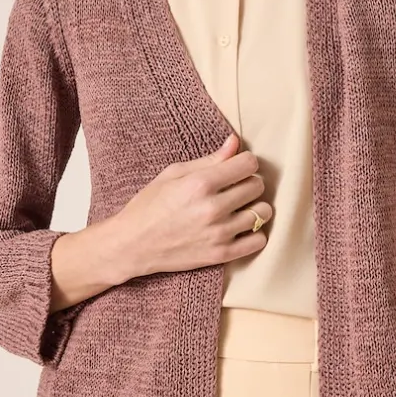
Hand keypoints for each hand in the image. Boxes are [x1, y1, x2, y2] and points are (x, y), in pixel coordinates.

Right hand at [112, 131, 272, 280]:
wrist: (133, 245)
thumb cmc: (149, 205)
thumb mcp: (173, 174)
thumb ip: (209, 159)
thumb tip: (235, 142)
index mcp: (200, 183)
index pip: (248, 164)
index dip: (245, 162)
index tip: (237, 167)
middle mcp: (213, 208)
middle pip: (257, 186)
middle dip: (249, 182)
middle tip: (235, 187)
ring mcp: (219, 233)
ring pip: (262, 213)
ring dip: (255, 207)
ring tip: (240, 207)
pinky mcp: (221, 255)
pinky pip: (259, 241)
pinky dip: (256, 233)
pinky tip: (242, 228)